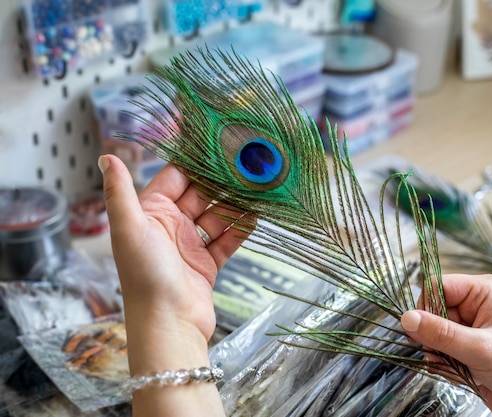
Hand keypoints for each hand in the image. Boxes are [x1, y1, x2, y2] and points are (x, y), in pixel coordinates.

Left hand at [100, 154, 252, 416]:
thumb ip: (120, 191)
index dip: (195, 162)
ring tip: (256, 187)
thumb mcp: (129, 227)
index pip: (175, 178)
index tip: (217, 144)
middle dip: (221, 181)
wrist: (168, 324)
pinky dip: (240, 229)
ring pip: (216, 216)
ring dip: (234, 204)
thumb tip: (106, 156)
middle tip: (246, 165)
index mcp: (150, 213)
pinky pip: (226, 240)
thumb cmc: (145, 275)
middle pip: (200, 195)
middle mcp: (170, 226)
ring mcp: (190, 246)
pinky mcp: (207, 264)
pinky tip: (255, 216)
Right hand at [401, 274, 491, 416]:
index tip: (421, 331)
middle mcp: (474, 303)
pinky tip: (457, 371)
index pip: (437, 286)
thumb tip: (406, 318)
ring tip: (453, 366)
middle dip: (433, 335)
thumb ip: (441, 333)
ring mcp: (469, 324)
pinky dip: (442, 361)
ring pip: (432, 330)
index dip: (426, 307)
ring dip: (437, 351)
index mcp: (482, 291)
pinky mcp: (465, 343)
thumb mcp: (478, 349)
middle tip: (440, 354)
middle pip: (432, 309)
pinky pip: (439, 346)